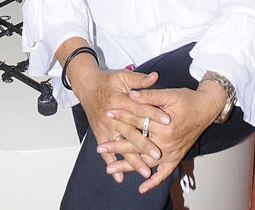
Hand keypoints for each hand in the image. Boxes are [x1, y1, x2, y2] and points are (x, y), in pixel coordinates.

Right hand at [73, 65, 166, 182]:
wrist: (87, 87)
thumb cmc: (108, 82)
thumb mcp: (123, 76)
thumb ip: (139, 79)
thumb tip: (155, 76)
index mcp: (119, 100)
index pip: (139, 109)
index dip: (154, 114)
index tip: (168, 120)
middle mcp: (112, 117)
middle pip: (131, 132)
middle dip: (144, 144)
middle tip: (158, 154)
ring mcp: (105, 127)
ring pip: (121, 146)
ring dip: (132, 159)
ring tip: (145, 172)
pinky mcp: (100, 134)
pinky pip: (106, 153)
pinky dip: (112, 165)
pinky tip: (120, 179)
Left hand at [99, 84, 221, 192]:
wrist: (206, 109)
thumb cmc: (187, 99)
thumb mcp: (169, 94)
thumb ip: (149, 94)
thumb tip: (131, 94)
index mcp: (163, 125)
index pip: (136, 120)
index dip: (121, 116)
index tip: (106, 115)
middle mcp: (166, 142)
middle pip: (136, 145)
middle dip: (117, 146)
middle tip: (100, 148)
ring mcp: (171, 152)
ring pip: (145, 162)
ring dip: (127, 166)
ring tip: (110, 168)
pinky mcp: (176, 157)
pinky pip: (164, 173)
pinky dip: (153, 182)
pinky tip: (142, 188)